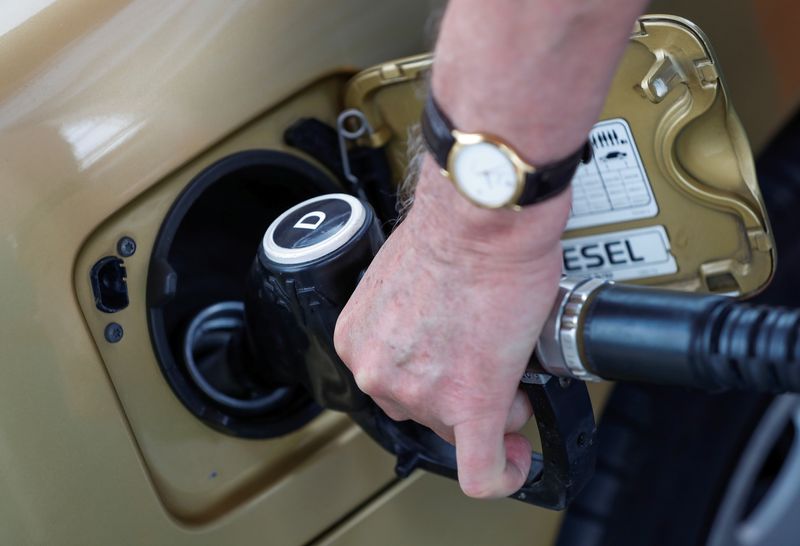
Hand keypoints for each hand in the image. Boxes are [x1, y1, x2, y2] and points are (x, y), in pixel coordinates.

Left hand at [334, 158, 570, 497]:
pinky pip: (482, 470)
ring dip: (490, 409)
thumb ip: (409, 319)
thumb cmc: (453, 229)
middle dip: (460, 392)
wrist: (483, 216)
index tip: (449, 375)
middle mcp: (380, 371)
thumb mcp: (403, 278)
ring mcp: (421, 393)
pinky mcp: (470, 405)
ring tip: (510, 369)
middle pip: (423, 410)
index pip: (394, 384)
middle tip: (487, 361)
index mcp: (360, 339)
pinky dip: (501, 473)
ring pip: (459, 430)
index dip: (430, 378)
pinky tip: (514, 461)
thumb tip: (439, 332)